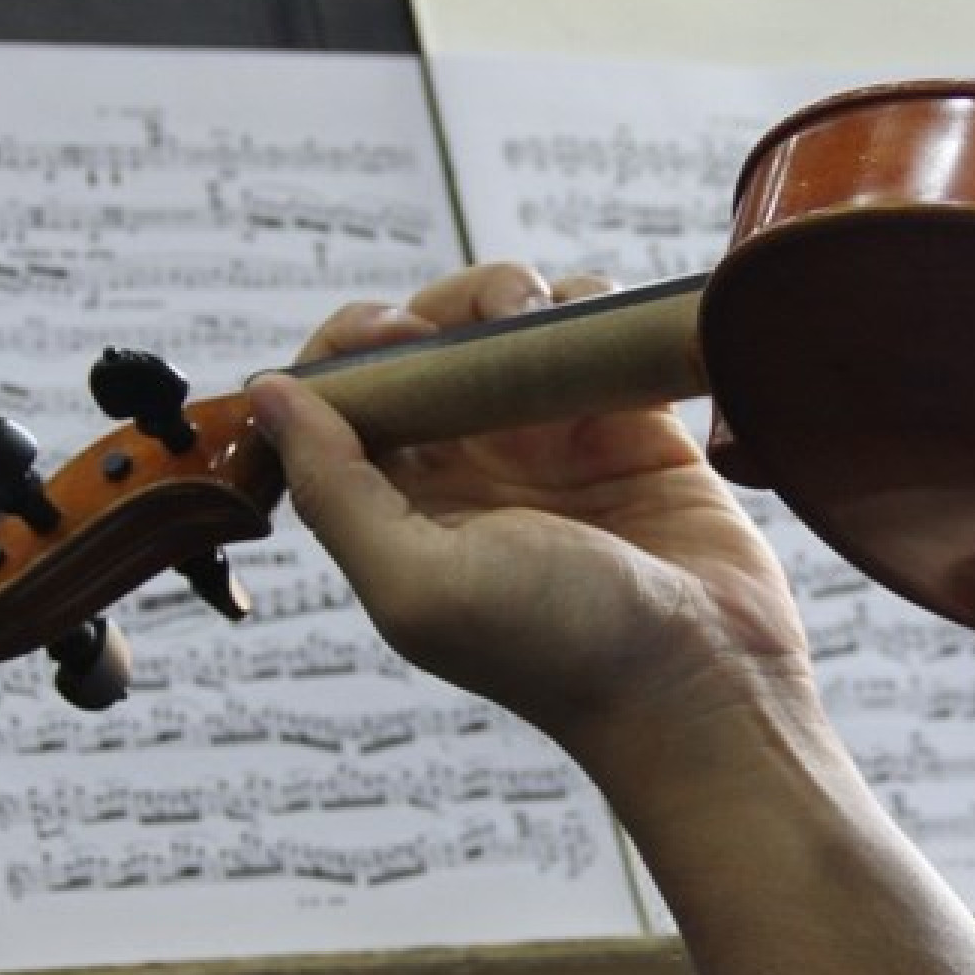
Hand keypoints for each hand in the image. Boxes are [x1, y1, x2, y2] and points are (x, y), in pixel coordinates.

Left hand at [246, 263, 813, 778]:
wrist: (706, 680)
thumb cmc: (563, 654)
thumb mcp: (419, 584)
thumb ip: (334, 490)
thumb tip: (268, 393)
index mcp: (402, 509)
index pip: (340, 400)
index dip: (348, 347)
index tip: (393, 336)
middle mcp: (470, 469)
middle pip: (424, 344)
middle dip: (440, 307)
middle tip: (486, 317)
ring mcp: (551, 442)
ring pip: (507, 323)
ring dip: (514, 293)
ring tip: (546, 316)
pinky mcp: (629, 423)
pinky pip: (594, 332)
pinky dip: (593, 304)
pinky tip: (599, 323)